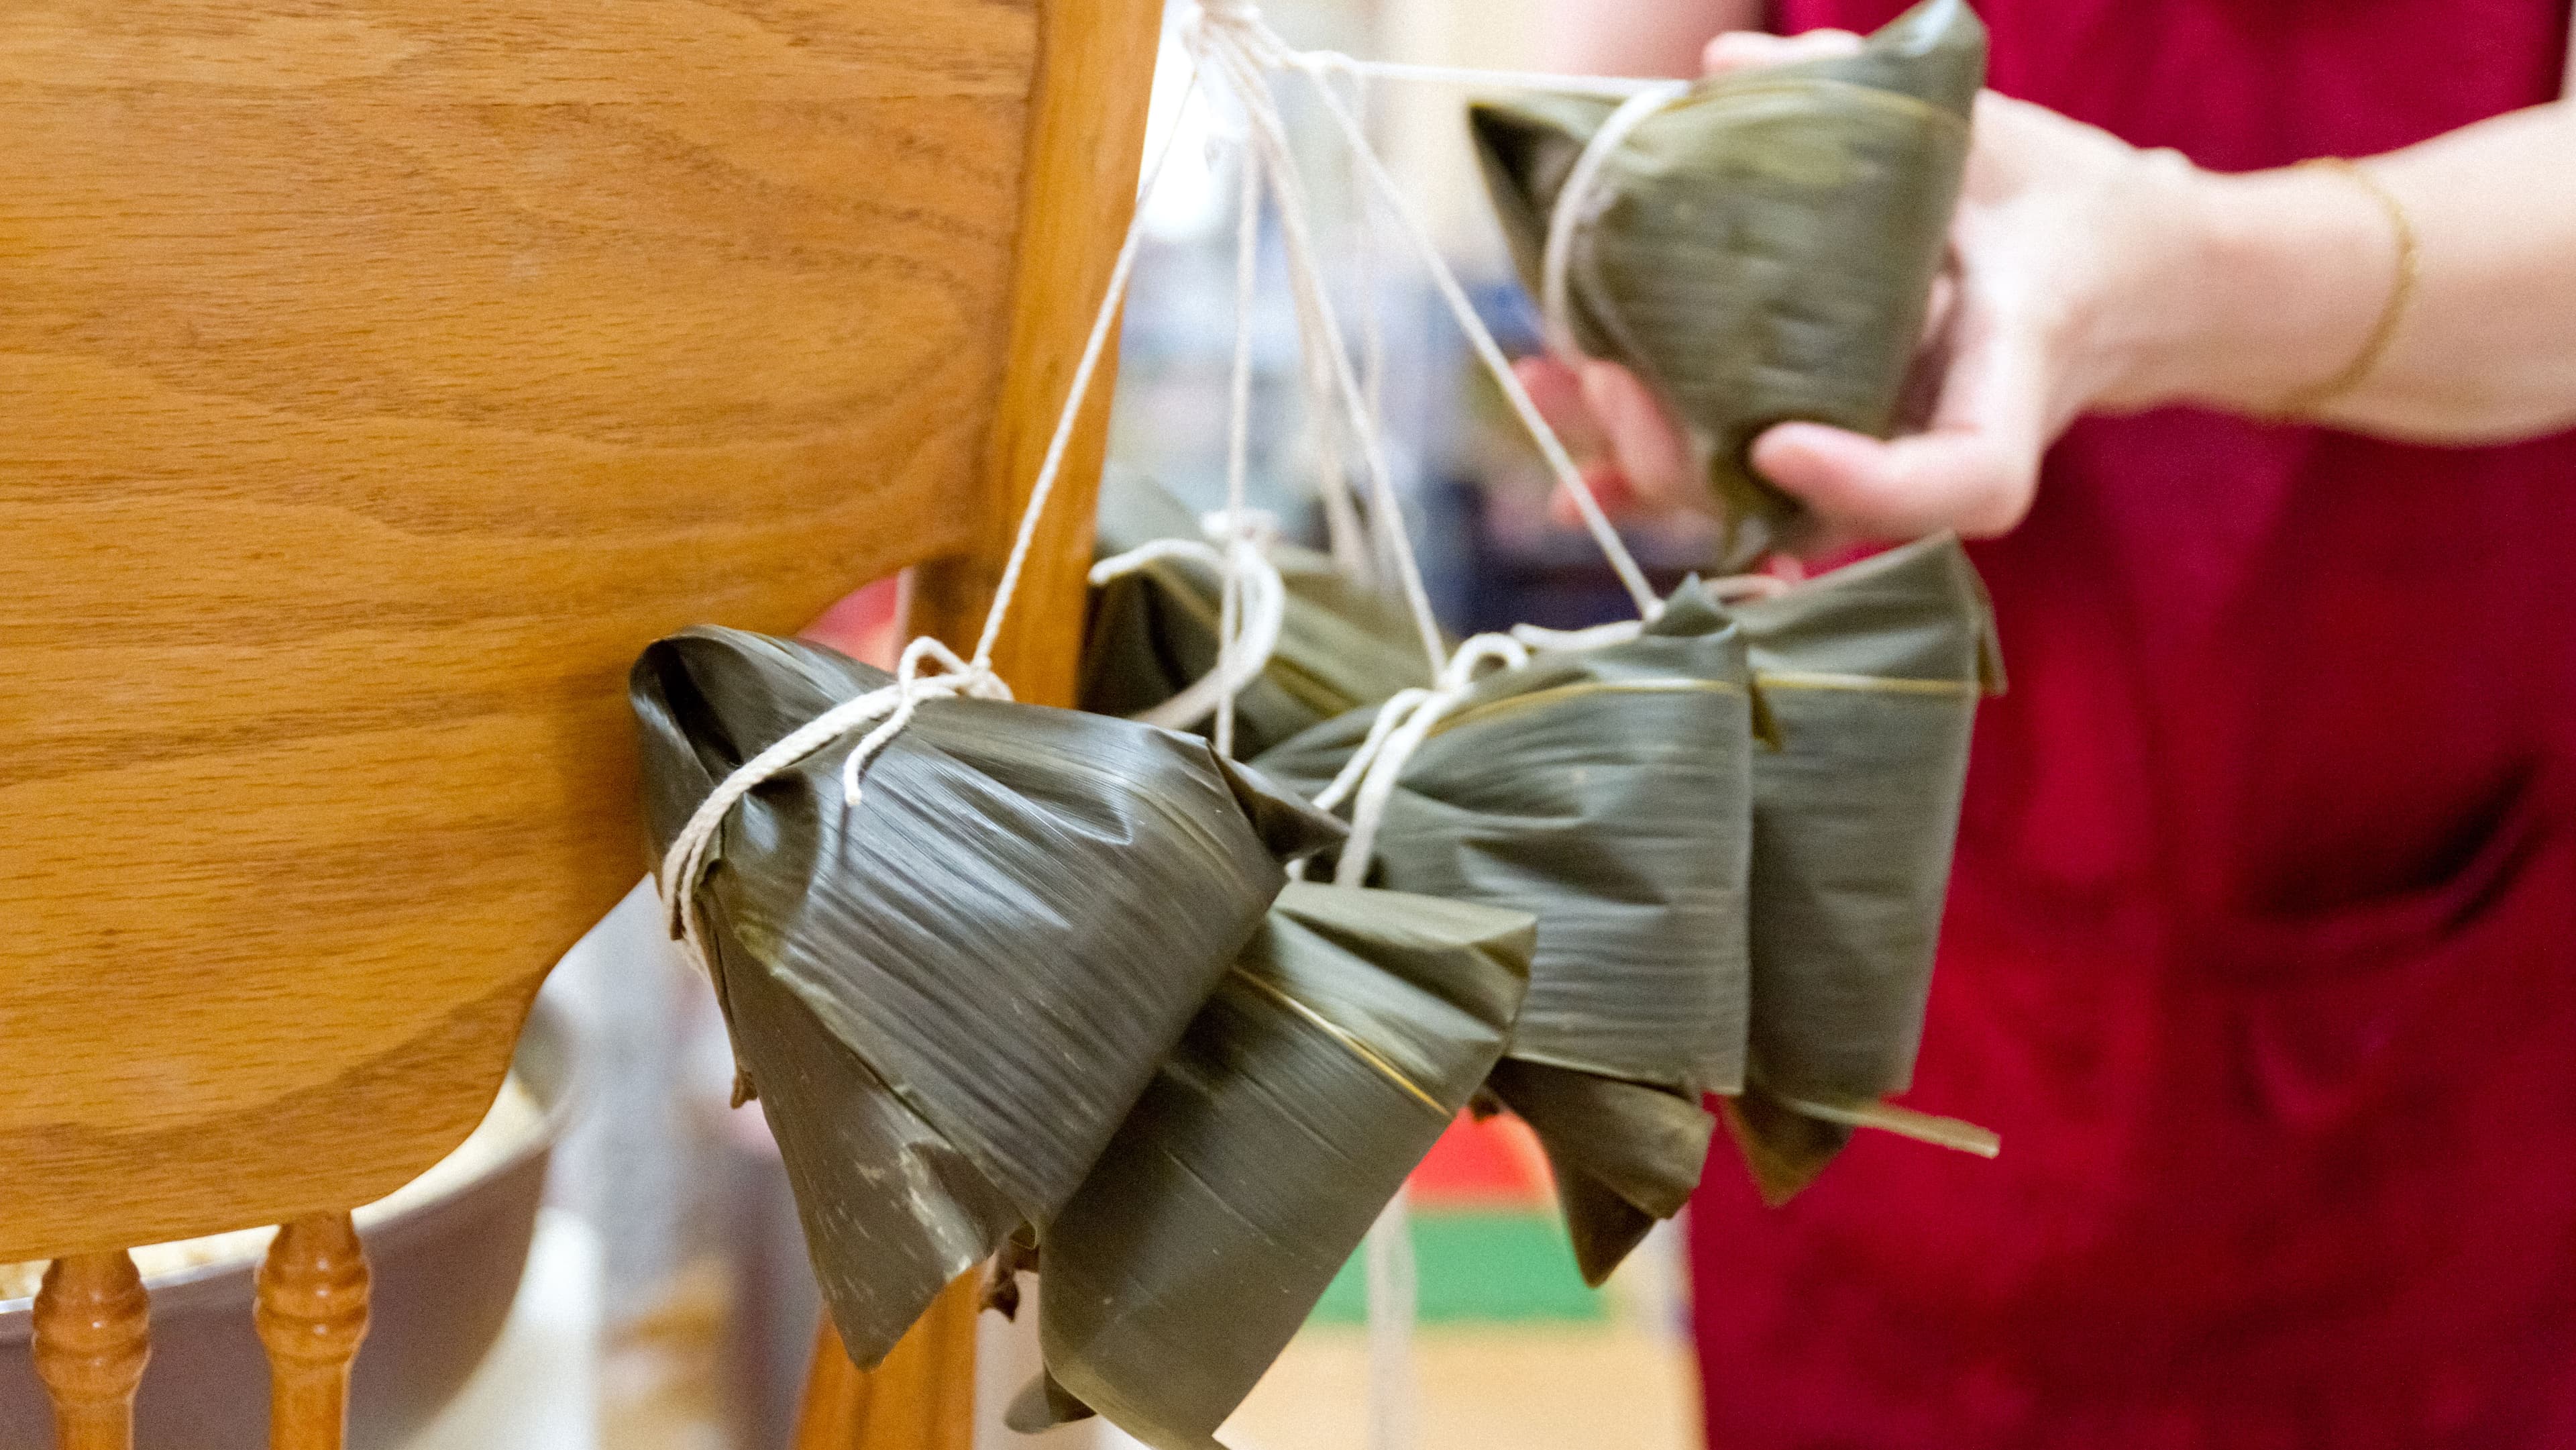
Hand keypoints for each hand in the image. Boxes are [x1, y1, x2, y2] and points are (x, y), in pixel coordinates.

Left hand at [1525, 29, 2199, 552]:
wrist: (2104, 275)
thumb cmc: (2059, 218)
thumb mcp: (1999, 144)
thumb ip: (1877, 100)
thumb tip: (1733, 62)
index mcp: (2005, 391)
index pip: (1958, 481)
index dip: (1864, 481)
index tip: (1773, 443)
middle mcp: (1927, 453)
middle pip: (1804, 510)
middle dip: (1684, 456)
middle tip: (1610, 374)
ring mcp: (1872, 467)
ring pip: (1748, 506)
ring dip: (1636, 462)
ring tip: (1555, 387)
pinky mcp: (1828, 458)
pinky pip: (1732, 490)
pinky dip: (1649, 482)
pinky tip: (1569, 487)